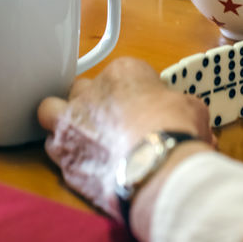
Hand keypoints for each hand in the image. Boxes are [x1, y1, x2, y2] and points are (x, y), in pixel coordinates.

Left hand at [39, 58, 212, 226]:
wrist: (159, 170)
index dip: (132, 91)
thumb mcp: (191, 107)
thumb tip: (184, 117)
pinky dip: (66, 156)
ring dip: (65, 124)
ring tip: (83, 140)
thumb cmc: (177, 131)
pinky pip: (54, 150)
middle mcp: (90, 92)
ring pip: (51, 112)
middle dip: (91, 102)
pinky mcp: (63, 158)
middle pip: (80, 89)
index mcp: (123, 71)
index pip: (121, 73)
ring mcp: (71, 124)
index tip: (142, 106)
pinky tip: (84, 165)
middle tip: (109, 120)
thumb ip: (178, 105)